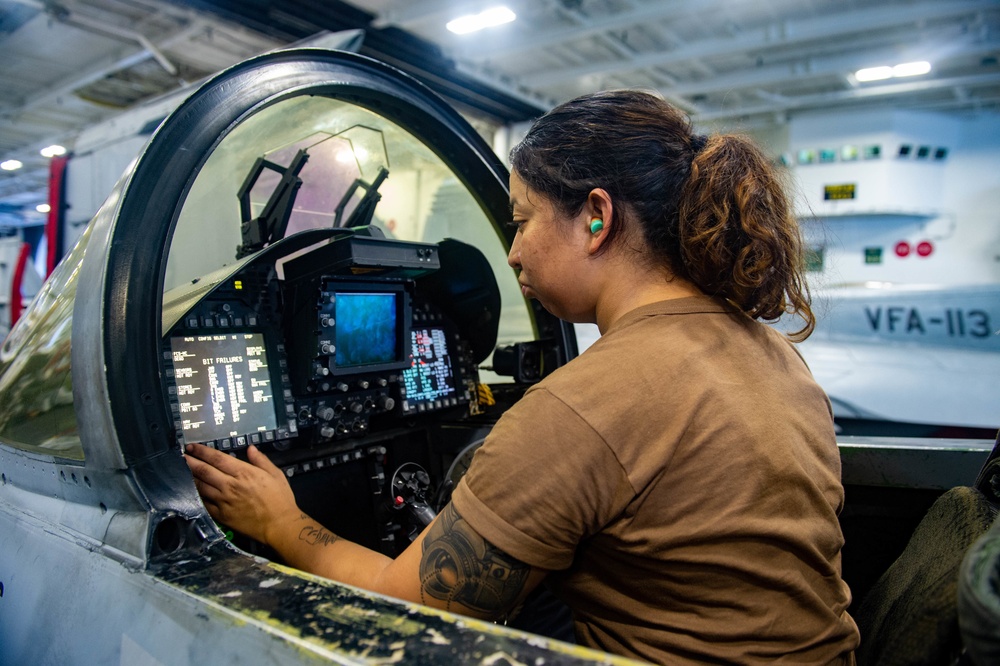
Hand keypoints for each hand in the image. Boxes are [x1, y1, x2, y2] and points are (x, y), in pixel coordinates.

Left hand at [184, 443, 299, 546]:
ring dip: (190, 477)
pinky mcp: (221, 515)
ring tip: (183, 470)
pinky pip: (204, 503)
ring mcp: (224, 501)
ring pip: (201, 486)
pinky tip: (192, 490)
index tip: (192, 447)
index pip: (217, 458)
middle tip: (181, 455)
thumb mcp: (276, 474)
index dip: (202, 451)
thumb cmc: (280, 499)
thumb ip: (261, 460)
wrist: (279, 525)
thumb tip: (250, 448)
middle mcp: (230, 485)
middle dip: (191, 461)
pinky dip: (197, 495)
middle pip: (204, 471)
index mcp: (244, 473)